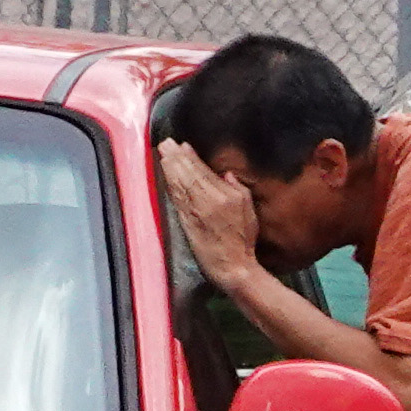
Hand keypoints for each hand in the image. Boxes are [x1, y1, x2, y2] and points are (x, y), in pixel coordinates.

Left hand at [155, 138, 262, 289]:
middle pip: (189, 174)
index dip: (191, 157)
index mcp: (225, 196)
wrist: (233, 267)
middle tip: (165, 143)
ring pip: (180, 184)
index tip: (182, 145)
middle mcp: (208, 201)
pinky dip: (169, 186)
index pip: (204, 171)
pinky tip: (164, 177)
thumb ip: (238, 188)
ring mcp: (195, 212)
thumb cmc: (243, 240)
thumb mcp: (248, 210)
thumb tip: (225, 173)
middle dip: (176, 157)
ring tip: (162, 154)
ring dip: (170, 168)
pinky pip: (176, 199)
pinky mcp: (186, 222)